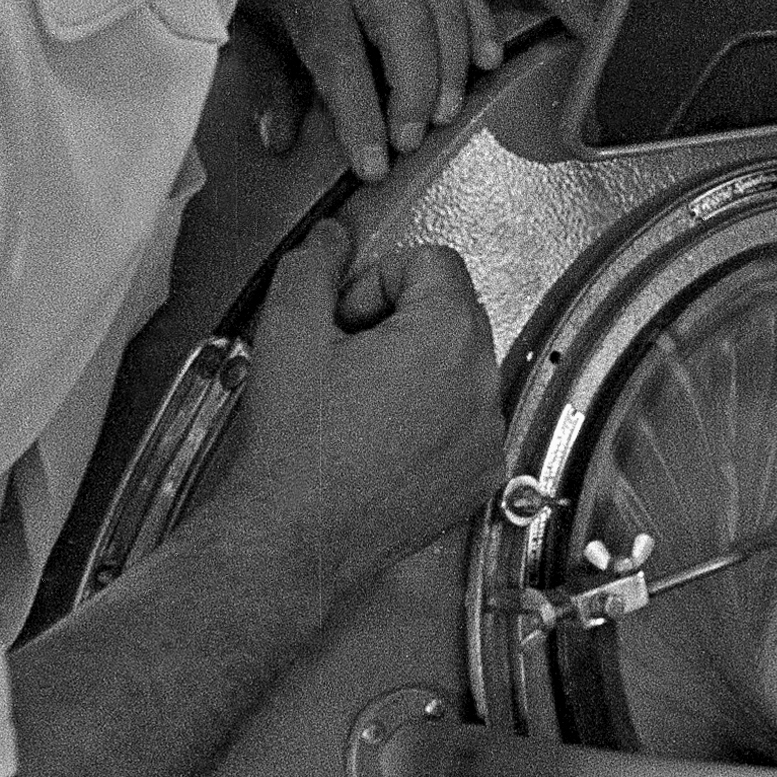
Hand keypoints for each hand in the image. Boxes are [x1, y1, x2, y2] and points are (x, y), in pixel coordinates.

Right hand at [216, 219, 504, 598]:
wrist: (294, 538)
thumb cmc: (294, 445)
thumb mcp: (288, 330)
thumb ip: (313, 265)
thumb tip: (333, 238)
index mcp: (447, 337)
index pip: (435, 262)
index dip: (381, 280)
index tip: (347, 319)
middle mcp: (483, 383)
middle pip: (452, 312)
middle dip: (399, 322)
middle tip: (346, 359)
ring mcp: (488, 435)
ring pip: (460, 367)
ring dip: (416, 370)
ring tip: (360, 405)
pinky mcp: (481, 475)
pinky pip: (467, 421)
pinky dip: (431, 420)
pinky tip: (380, 442)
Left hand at [238, 0, 502, 181]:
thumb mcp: (249, 27)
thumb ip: (269, 84)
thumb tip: (280, 140)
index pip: (338, 54)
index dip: (359, 114)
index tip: (374, 166)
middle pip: (401, 22)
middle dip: (414, 85)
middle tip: (411, 140)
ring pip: (439, 3)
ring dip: (451, 62)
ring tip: (447, 113)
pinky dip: (479, 23)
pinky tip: (487, 61)